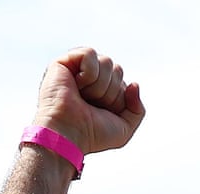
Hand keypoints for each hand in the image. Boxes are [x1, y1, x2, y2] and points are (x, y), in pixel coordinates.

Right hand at [31, 47, 145, 154]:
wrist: (68, 134)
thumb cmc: (92, 134)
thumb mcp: (125, 128)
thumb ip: (137, 109)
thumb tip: (134, 84)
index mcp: (102, 91)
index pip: (124, 82)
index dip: (119, 99)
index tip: (103, 111)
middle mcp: (89, 78)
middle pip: (117, 69)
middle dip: (110, 91)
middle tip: (92, 104)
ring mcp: (75, 69)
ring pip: (106, 61)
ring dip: (100, 85)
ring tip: (83, 96)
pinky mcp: (62, 62)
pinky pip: (89, 54)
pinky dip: (89, 74)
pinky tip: (76, 84)